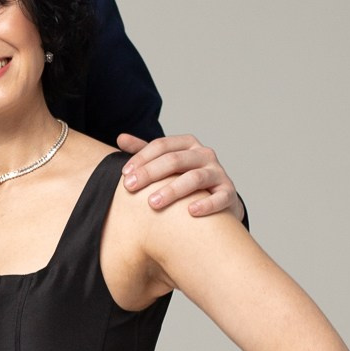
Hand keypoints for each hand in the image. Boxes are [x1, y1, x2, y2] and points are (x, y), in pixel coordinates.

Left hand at [117, 134, 242, 219]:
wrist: (219, 198)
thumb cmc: (185, 178)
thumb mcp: (167, 162)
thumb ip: (145, 151)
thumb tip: (121, 138)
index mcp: (187, 144)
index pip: (162, 145)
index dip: (141, 158)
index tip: (124, 174)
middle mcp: (204, 154)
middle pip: (175, 159)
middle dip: (150, 173)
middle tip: (129, 187)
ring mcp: (218, 173)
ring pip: (195, 178)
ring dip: (173, 190)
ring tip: (153, 203)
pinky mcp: (229, 193)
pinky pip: (220, 197)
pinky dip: (206, 204)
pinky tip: (191, 212)